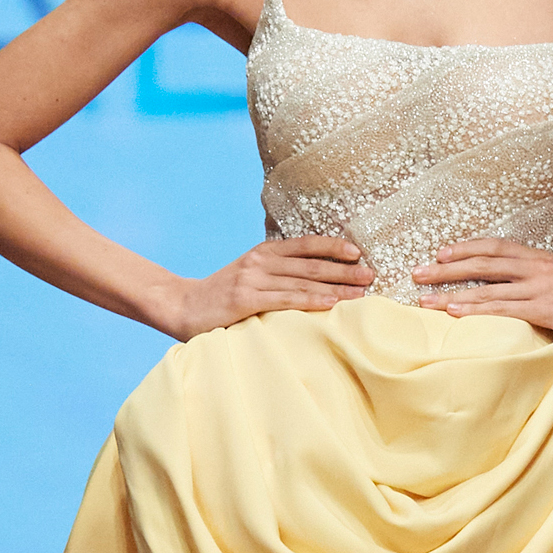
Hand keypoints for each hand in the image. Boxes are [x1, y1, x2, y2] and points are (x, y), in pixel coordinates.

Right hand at [165, 236, 371, 339]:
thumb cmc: (221, 297)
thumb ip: (276, 274)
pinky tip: (331, 305)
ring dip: (335, 287)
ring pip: (303, 282)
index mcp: (263, 252)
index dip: (333, 247)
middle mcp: (260, 261)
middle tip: (371, 275)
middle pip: (311, 264)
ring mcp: (252, 280)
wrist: (181, 306)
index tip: (358, 253)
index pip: (305, 245)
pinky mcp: (245, 300)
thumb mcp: (249, 276)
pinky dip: (312, 301)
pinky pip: (286, 300)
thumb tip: (313, 280)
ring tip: (361, 293)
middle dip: (344, 269)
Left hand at [413, 241, 552, 345]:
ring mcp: (539, 287)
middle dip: (446, 267)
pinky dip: (474, 309)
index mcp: (539, 259)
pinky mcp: (544, 308)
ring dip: (450, 292)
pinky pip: (502, 308)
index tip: (439, 254)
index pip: (494, 247)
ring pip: (486, 285)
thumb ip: (536, 285)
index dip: (464, 248)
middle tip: (416, 272)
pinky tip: (453, 312)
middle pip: (482, 261)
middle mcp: (535, 267)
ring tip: (423, 300)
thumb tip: (511, 293)